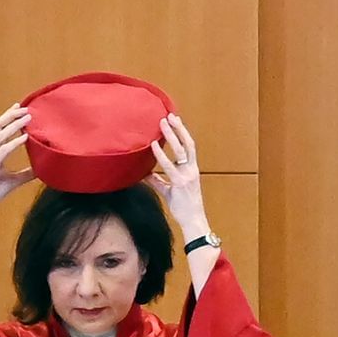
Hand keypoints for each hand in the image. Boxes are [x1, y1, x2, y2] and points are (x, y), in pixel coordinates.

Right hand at [0, 105, 34, 210]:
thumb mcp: (13, 180)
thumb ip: (26, 173)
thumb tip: (41, 170)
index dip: (7, 118)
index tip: (19, 109)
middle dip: (10, 115)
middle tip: (25, 108)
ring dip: (14, 124)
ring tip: (27, 117)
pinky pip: (3, 150)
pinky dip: (15, 142)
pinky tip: (26, 137)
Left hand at [147, 114, 209, 240]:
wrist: (193, 221)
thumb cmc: (183, 207)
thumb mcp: (169, 191)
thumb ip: (158, 180)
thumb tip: (144, 173)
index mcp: (192, 170)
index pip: (189, 147)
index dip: (183, 133)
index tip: (175, 120)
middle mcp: (191, 170)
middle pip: (187, 144)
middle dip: (178, 129)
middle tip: (169, 116)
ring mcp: (187, 176)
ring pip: (180, 151)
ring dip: (171, 136)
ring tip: (162, 124)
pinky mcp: (180, 183)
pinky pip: (169, 166)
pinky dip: (161, 155)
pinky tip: (154, 146)